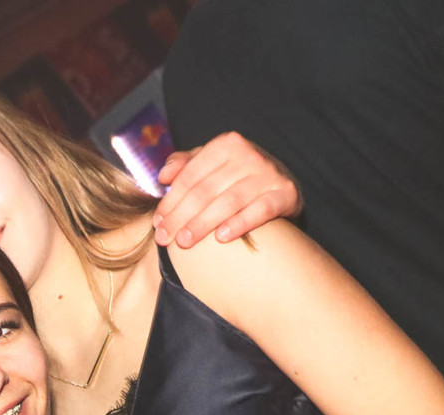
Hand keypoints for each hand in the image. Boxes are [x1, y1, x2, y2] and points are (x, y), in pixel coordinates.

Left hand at [153, 132, 301, 246]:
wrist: (283, 183)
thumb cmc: (238, 176)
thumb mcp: (212, 163)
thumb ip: (185, 165)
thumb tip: (163, 176)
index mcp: (227, 144)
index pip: (191, 175)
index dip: (171, 200)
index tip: (158, 222)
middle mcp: (249, 155)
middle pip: (206, 190)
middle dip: (181, 216)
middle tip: (165, 238)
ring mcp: (269, 173)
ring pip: (228, 201)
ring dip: (203, 224)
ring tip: (184, 241)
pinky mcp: (285, 193)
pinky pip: (259, 211)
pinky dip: (239, 224)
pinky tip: (221, 238)